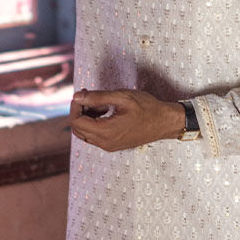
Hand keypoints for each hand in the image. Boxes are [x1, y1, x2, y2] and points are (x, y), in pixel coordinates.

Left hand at [70, 89, 184, 150]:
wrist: (165, 122)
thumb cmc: (147, 108)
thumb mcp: (122, 97)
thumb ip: (97, 97)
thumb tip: (77, 97)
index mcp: (106, 132)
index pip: (76, 121)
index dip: (75, 106)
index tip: (83, 93)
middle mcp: (105, 143)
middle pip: (78, 129)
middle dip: (79, 111)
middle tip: (89, 96)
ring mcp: (108, 146)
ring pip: (85, 134)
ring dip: (86, 117)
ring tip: (99, 103)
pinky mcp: (112, 145)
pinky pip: (94, 136)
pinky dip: (93, 123)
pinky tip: (104, 111)